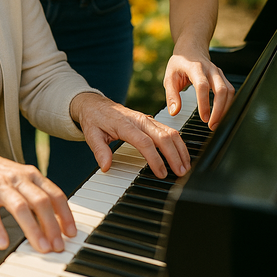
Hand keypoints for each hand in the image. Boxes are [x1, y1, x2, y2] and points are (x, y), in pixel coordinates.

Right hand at [0, 147, 75, 252]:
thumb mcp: (20, 179)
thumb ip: (37, 195)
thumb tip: (56, 221)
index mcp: (31, 175)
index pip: (55, 194)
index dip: (65, 214)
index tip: (72, 233)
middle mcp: (18, 178)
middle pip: (41, 201)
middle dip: (52, 225)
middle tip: (59, 246)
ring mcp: (0, 185)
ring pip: (20, 207)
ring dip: (33, 229)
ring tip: (41, 248)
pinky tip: (2, 244)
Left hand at [70, 93, 190, 178]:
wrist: (95, 104)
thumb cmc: (95, 119)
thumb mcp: (91, 134)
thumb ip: (99, 150)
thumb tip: (105, 166)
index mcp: (125, 124)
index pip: (144, 142)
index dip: (155, 158)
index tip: (161, 172)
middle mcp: (139, 120)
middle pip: (163, 136)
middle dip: (174, 155)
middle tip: (180, 173)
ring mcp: (147, 119)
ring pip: (170, 132)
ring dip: (179, 149)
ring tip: (185, 166)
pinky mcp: (151, 121)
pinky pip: (169, 130)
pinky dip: (178, 142)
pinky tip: (182, 154)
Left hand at [164, 50, 234, 129]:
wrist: (191, 48)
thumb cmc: (179, 63)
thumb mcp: (169, 77)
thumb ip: (171, 95)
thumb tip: (174, 111)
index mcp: (194, 68)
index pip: (202, 86)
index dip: (205, 103)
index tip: (204, 118)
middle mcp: (210, 69)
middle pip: (221, 89)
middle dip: (219, 110)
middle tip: (212, 125)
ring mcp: (218, 72)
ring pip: (229, 91)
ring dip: (225, 109)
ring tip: (217, 123)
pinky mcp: (223, 77)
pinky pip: (230, 91)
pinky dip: (228, 104)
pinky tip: (222, 114)